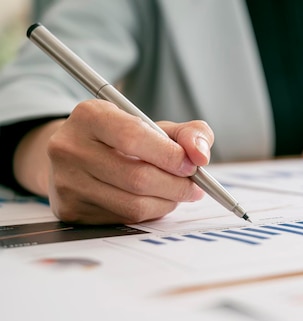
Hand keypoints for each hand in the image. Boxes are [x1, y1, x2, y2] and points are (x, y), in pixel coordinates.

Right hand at [14, 99, 212, 223]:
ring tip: (177, 193)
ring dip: (167, 202)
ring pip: (133, 204)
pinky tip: (154, 201)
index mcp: (90, 116)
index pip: (133, 137)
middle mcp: (70, 147)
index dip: (169, 155)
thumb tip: (201, 154)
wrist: (77, 157)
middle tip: (194, 186)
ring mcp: (66, 182)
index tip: (192, 165)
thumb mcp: (156, 125)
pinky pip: (124, 219)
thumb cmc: (125, 138)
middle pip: (136, 177)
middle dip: (176, 185)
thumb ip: (189, 133)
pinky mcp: (70, 210)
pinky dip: (150, 213)